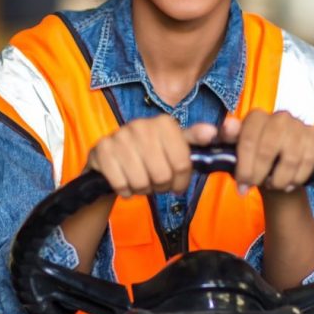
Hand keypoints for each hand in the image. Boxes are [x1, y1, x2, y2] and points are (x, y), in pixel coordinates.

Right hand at [85, 115, 217, 197]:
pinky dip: (125, 191)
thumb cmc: (149, 154)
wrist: (110, 159)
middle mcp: (141, 125)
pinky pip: (121, 184)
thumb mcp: (174, 146)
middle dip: (160, 186)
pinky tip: (124, 181)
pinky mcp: (102, 150)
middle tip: (155, 181)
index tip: (175, 183)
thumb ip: (194, 140)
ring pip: (141, 182)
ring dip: (142, 189)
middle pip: (162, 175)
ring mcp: (120, 136)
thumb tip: (212, 132)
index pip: (183, 164)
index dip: (181, 181)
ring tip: (140, 180)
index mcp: (164, 123)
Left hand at [219, 110, 313, 194]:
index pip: (248, 139)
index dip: (244, 166)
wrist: (277, 166)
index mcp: (256, 116)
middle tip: (255, 187)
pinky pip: (308, 163)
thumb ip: (227, 139)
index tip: (241, 184)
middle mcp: (280, 116)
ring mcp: (300, 127)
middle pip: (268, 149)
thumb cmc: (251, 158)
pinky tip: (288, 183)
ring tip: (273, 185)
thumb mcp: (234, 151)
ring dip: (279, 179)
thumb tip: (227, 125)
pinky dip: (297, 178)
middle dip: (259, 174)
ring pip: (290, 158)